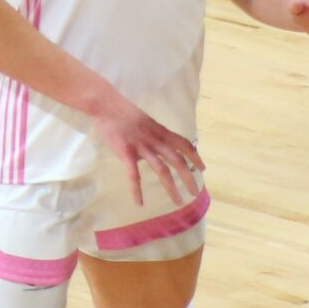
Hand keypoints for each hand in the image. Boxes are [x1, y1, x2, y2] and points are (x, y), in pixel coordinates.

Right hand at [95, 93, 204, 208]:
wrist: (105, 105)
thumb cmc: (122, 112)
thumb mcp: (145, 121)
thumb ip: (152, 136)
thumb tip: (154, 151)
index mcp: (160, 131)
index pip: (183, 144)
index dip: (195, 156)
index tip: (202, 168)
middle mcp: (155, 139)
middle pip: (177, 160)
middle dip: (188, 176)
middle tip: (195, 191)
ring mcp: (141, 147)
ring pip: (161, 170)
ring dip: (172, 187)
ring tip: (178, 202)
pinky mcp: (126, 153)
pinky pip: (133, 175)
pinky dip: (137, 190)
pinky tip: (140, 203)